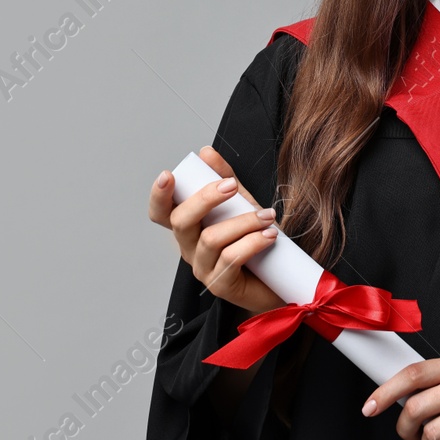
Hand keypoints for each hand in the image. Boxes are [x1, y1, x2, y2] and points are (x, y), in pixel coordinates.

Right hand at [148, 146, 285, 314]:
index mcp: (189, 228)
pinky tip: (270, 235)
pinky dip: (252, 242)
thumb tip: (206, 153)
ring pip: (210, 239)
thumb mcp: (241, 204)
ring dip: (243, 222)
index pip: (161, 213)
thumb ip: (224, 179)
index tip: (168, 176)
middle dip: (205, 199)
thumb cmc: (256, 240)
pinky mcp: (220, 285)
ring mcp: (203, 269)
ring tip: (268, 216)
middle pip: (181, 222)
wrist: (280, 276)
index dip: (159, 196)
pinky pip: (231, 259)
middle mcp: (189, 249)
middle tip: (231, 186)